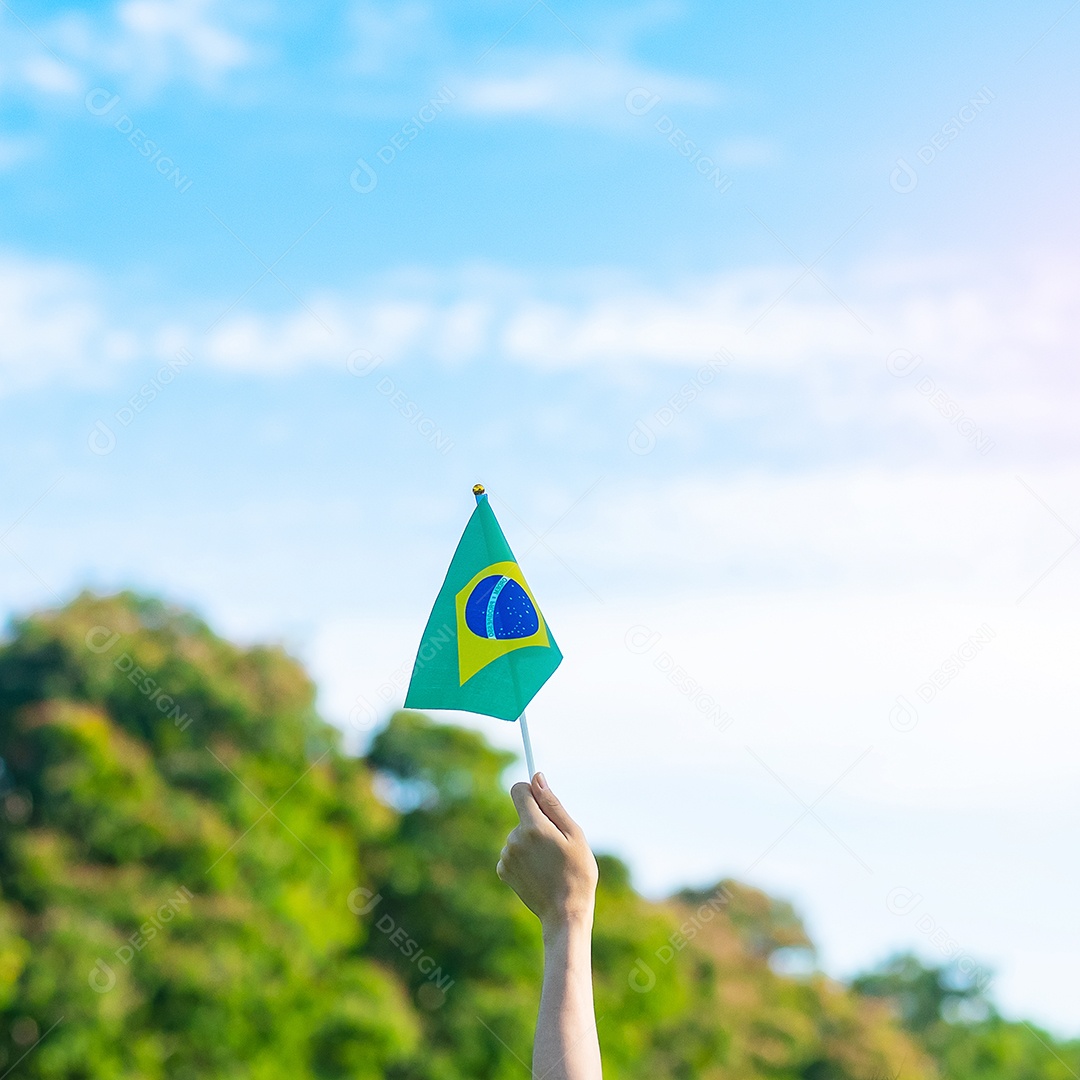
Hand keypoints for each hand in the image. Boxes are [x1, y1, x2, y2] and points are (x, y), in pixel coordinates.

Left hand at [497, 773, 598, 931]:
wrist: (565, 913)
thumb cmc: (577, 872)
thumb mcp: (574, 834)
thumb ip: (553, 805)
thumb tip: (537, 778)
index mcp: (533, 826)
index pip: (519, 791)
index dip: (531, 791)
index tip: (541, 799)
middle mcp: (514, 839)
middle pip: (523, 816)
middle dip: (538, 823)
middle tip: (557, 847)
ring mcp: (506, 856)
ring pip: (519, 835)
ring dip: (531, 843)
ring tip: (550, 863)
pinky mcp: (503, 871)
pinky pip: (513, 852)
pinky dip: (524, 858)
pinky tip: (538, 872)